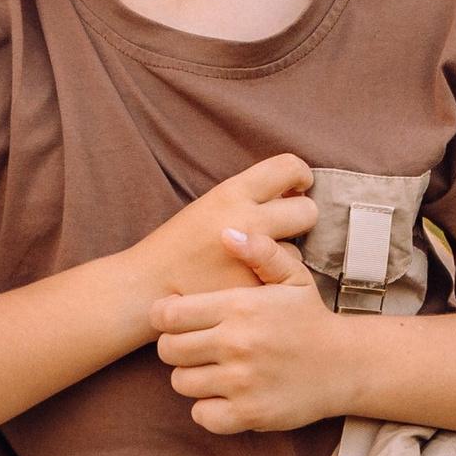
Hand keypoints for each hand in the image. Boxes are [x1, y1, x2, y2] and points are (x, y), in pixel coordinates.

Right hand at [128, 154, 315, 319]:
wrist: (148, 288)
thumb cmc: (177, 246)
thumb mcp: (209, 205)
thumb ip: (248, 197)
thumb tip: (292, 189)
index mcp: (231, 193)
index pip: (290, 167)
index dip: (300, 176)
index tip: (296, 188)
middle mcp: (247, 221)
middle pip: (307, 210)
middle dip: (301, 216)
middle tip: (285, 225)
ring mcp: (253, 257)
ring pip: (298, 249)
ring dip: (282, 254)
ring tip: (253, 260)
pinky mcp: (255, 288)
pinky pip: (280, 280)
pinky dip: (268, 281)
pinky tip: (247, 281)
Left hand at [150, 217, 351, 435]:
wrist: (347, 364)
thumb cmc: (310, 318)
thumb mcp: (292, 277)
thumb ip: (260, 252)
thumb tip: (226, 233)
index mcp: (240, 307)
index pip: (168, 315)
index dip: (166, 316)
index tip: (180, 319)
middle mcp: (237, 343)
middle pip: (168, 350)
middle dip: (175, 347)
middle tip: (195, 345)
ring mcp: (242, 382)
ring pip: (181, 382)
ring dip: (191, 376)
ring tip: (211, 369)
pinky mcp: (249, 413)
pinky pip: (202, 415)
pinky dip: (208, 408)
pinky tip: (224, 395)